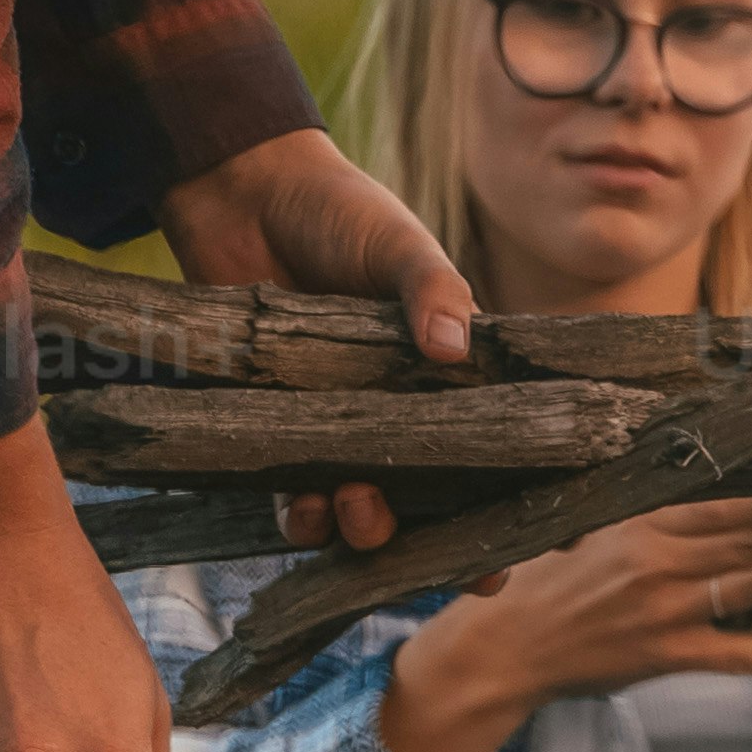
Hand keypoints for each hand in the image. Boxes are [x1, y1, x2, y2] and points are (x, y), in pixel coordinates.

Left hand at [157, 119, 473, 549]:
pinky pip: (290, 494)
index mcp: (445, 375)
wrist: (244, 192)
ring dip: (362, 531)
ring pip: (358, 510)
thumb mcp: (399, 242)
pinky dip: (299, 512)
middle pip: (426, 504)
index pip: (491, 452)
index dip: (501, 512)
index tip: (507, 559)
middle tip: (424, 543)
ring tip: (357, 508)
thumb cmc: (339, 212)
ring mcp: (335, 424)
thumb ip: (431, 288)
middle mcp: (396, 412)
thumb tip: (455, 347)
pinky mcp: (274, 427)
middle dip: (431, 543)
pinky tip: (302, 507)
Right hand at [376, 495, 751, 751]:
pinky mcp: (665, 655)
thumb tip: (700, 469)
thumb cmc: (552, 581)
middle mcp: (658, 557)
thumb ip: (646, 504)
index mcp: (642, 518)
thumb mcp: (595, 527)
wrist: (505, 648)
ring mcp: (663, 608)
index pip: (729, 491)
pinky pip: (736, 650)